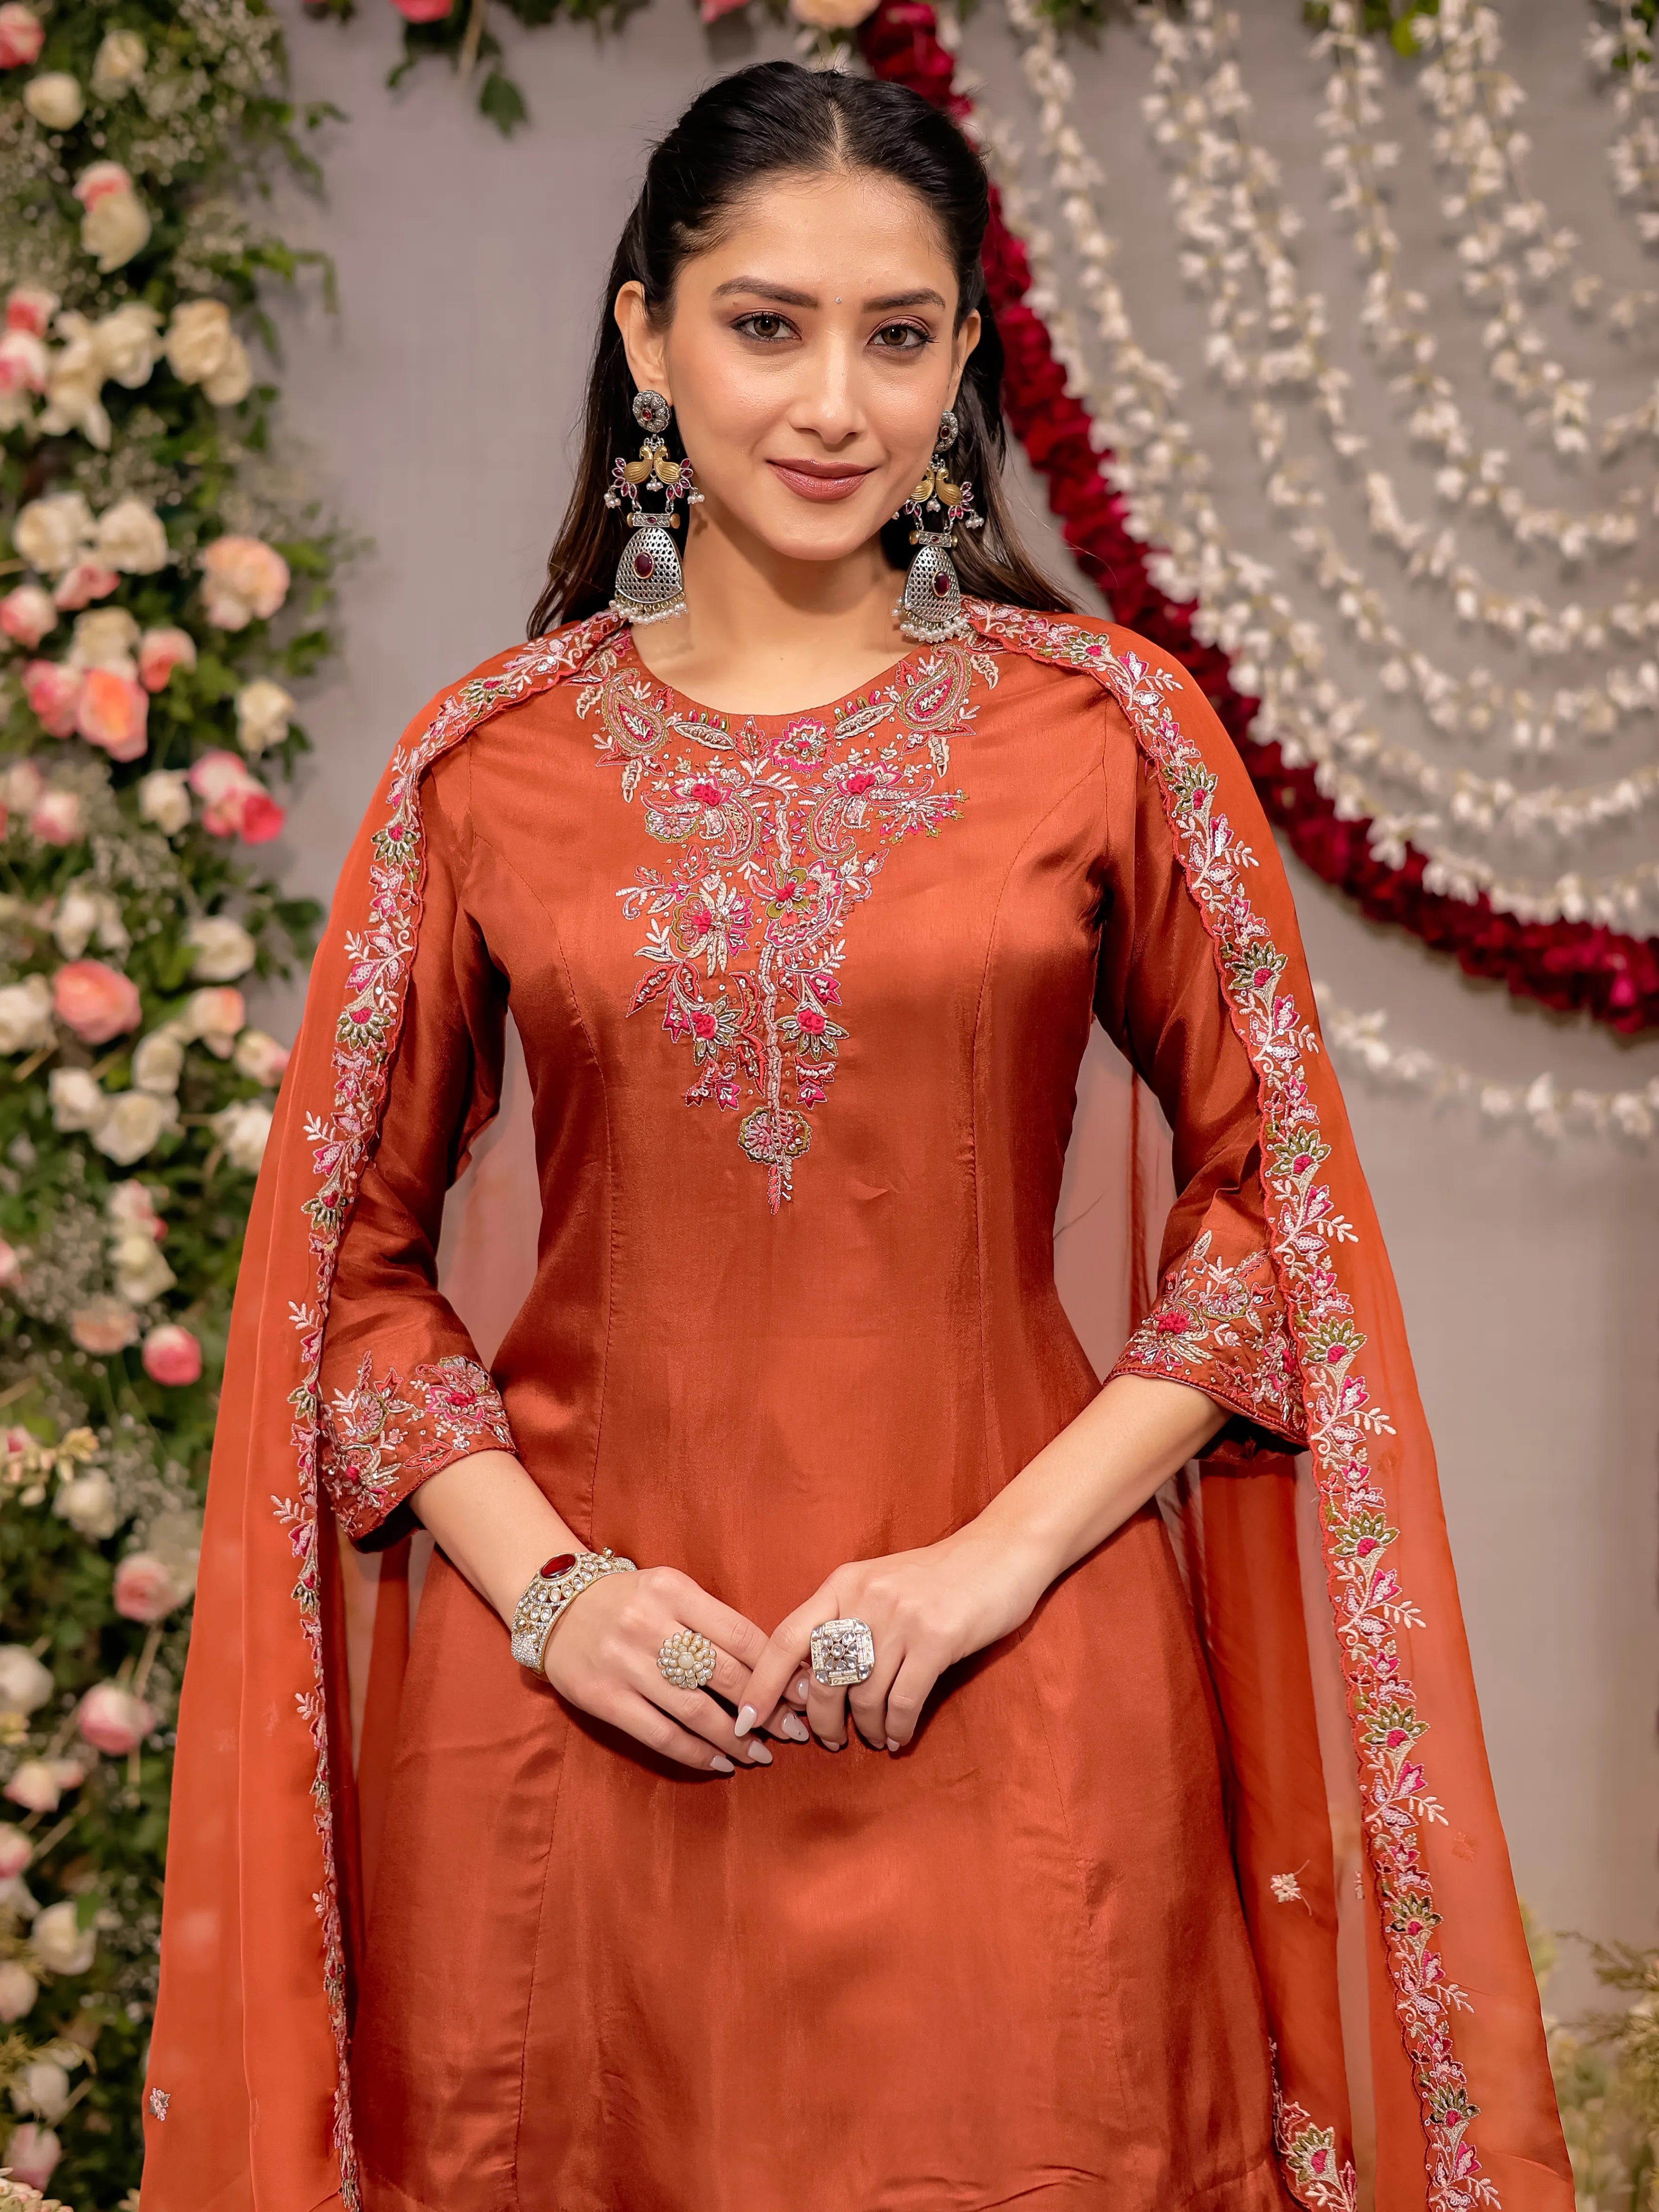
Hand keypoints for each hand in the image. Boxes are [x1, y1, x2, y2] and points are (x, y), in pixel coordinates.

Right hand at [541, 1564, 806, 1774]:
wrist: (556, 1608)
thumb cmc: (629, 1601)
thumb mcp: (671, 1590)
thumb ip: (713, 1621)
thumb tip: (773, 1666)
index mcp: (674, 1590)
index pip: (740, 1635)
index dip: (777, 1670)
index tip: (803, 1692)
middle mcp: (650, 1624)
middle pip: (724, 1675)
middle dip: (768, 1708)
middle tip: (795, 1730)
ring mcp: (626, 1664)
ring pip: (696, 1711)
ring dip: (736, 1739)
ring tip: (761, 1753)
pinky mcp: (604, 1698)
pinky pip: (660, 1734)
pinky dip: (695, 1753)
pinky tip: (720, 1763)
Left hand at [736, 1527, 1053, 1752]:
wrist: (1001, 1552)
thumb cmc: (936, 1578)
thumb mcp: (878, 1586)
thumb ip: (843, 1622)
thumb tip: (803, 1682)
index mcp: (842, 1584)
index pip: (787, 1638)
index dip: (762, 1683)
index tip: (748, 1720)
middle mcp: (865, 1598)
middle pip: (822, 1677)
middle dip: (821, 1720)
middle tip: (829, 1742)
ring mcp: (901, 1618)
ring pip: (863, 1695)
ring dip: (864, 1728)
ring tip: (873, 1739)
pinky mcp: (937, 1638)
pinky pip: (903, 1701)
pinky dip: (897, 1727)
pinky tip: (898, 1737)